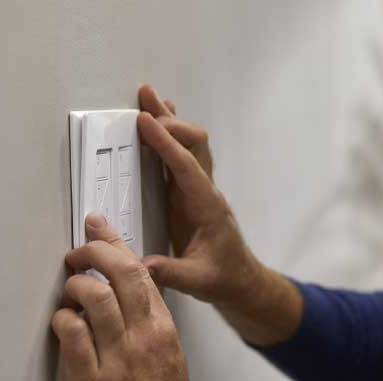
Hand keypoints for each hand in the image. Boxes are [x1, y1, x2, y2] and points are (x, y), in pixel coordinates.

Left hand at [52, 213, 188, 380]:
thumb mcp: (169, 354)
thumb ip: (150, 319)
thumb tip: (130, 285)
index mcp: (162, 330)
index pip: (140, 272)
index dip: (115, 243)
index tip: (99, 227)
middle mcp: (142, 340)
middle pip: (118, 276)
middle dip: (93, 253)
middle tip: (78, 253)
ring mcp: (117, 360)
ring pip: (93, 299)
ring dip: (74, 287)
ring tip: (70, 291)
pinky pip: (71, 334)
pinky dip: (62, 320)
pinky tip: (64, 322)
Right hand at [136, 85, 302, 345]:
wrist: (241, 281)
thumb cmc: (224, 279)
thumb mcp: (198, 282)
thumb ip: (171, 272)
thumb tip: (142, 265)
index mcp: (208, 207)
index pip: (186, 166)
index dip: (166, 143)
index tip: (145, 122)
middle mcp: (205, 192)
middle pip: (193, 144)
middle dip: (169, 123)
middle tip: (142, 106)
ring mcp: (198, 191)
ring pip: (188, 145)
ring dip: (170, 122)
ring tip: (148, 97)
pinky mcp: (188, 195)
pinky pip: (180, 157)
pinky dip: (168, 137)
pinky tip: (158, 124)